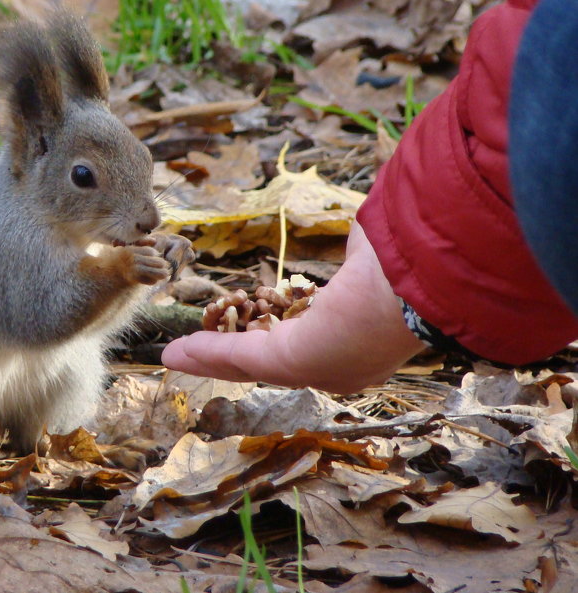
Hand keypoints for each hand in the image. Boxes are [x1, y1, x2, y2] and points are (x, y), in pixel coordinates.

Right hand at [161, 222, 424, 394]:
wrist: (423, 277)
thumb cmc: (412, 257)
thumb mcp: (376, 249)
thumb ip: (360, 250)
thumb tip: (362, 232)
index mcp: (364, 335)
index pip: (310, 335)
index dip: (273, 330)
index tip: (250, 323)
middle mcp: (342, 361)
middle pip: (272, 359)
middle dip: (232, 354)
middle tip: (203, 349)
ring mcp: (317, 367)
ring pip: (250, 361)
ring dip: (211, 356)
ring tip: (180, 354)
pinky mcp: (292, 361)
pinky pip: (239, 356)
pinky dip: (205, 354)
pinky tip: (176, 353)